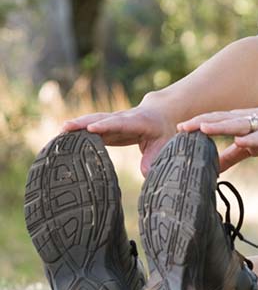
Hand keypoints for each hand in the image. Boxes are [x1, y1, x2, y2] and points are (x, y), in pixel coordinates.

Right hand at [62, 104, 176, 175]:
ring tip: (61, 130)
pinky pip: (92, 126)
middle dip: (85, 123)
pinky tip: (64, 136)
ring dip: (78, 125)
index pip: (121, 124)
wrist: (160, 114)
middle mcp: (124, 118)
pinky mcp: (107, 125)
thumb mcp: (163, 145)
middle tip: (66, 127)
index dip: (107, 126)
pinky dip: (79, 130)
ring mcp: (114, 120)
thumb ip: (154, 159)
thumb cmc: (162, 132)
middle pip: (103, 119)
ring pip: (94, 120)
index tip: (92, 129)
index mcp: (139, 122)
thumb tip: (146, 175)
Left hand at [177, 96, 257, 171]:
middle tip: (180, 128)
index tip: (174, 132)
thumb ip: (231, 155)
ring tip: (204, 128)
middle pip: (222, 120)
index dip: (195, 126)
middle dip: (201, 123)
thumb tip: (211, 169)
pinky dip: (252, 137)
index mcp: (240, 123)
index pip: (214, 122)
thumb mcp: (252, 145)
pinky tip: (242, 140)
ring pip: (240, 124)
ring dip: (222, 125)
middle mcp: (249, 120)